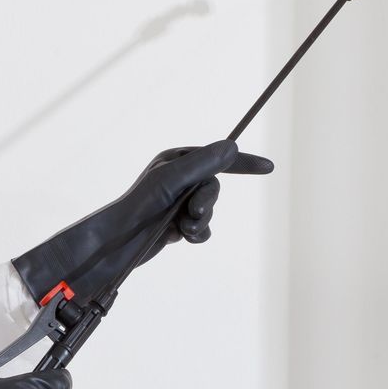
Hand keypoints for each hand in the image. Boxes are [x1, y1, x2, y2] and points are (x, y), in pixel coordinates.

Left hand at [13, 140, 273, 305]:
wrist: (119, 243)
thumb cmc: (139, 206)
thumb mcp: (173, 179)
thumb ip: (203, 163)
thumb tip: (231, 145)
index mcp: (176, 161)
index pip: (217, 157)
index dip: (243, 162)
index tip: (268, 167)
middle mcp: (178, 179)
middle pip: (215, 188)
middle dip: (208, 202)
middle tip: (192, 211)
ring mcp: (178, 203)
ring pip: (210, 211)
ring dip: (200, 221)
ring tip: (181, 227)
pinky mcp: (176, 225)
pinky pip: (203, 229)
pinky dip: (196, 235)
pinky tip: (181, 238)